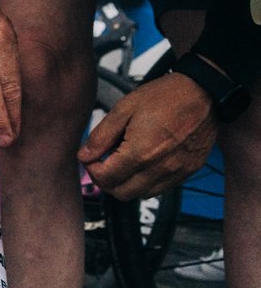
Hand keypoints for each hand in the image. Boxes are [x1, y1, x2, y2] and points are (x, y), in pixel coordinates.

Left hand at [80, 72, 217, 198]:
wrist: (204, 93)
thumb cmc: (164, 96)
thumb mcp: (124, 109)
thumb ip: (101, 136)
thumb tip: (84, 156)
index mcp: (140, 153)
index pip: (105, 179)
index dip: (92, 170)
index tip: (91, 158)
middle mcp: (160, 168)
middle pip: (121, 193)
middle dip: (105, 181)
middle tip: (102, 163)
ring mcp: (177, 172)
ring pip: (140, 194)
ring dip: (126, 183)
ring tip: (123, 161)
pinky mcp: (188, 171)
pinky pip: (161, 188)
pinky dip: (146, 182)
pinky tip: (143, 162)